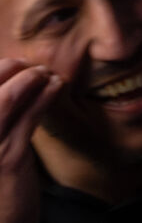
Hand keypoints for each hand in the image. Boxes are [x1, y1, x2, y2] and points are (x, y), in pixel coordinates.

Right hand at [0, 59, 63, 222]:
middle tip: (27, 65)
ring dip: (29, 80)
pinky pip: (29, 117)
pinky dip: (44, 97)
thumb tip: (11, 94)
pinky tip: (54, 87)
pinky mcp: (9, 157)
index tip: (8, 64)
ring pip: (5, 99)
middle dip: (7, 70)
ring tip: (45, 73)